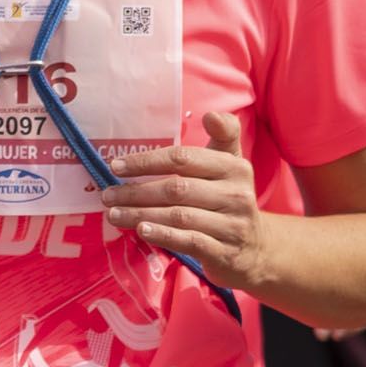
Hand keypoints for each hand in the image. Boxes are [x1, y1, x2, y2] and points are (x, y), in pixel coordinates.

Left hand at [107, 111, 271, 288]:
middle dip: (136, 191)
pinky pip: (190, 240)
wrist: (258, 249)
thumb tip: (211, 114)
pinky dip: (163, 234)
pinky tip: (141, 230)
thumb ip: (222, 137)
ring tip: (113, 214)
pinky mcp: (226, 251)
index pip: (183, 158)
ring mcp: (232, 224)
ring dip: (140, 214)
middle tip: (107, 194)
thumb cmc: (229, 200)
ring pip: (179, 215)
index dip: (147, 160)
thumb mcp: (230, 166)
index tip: (115, 165)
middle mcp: (236, 193)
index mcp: (234, 166)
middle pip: (176, 188)